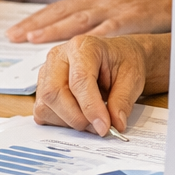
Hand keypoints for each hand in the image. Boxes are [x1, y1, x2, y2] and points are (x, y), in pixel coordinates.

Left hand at [5, 0, 170, 42]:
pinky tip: (76, 45)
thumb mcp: (112, 8)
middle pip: (61, 12)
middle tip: (12, 35)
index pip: (57, 10)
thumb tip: (68, 39)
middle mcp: (98, 1)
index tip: (12, 32)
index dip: (34, 20)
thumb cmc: (142, 6)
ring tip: (33, 38)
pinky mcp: (130, 17)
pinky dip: (90, 37)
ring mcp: (113, 8)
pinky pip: (108, 29)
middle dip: (35, 24)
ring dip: (54, 28)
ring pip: (79, 19)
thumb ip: (92, 20)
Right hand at [33, 33, 170, 135]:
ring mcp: (46, 71)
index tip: (104, 127)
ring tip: (92, 120)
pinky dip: (60, 121)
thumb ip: (122, 101)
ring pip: (46, 105)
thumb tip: (115, 124)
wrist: (117, 58)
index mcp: (82, 47)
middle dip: (77, 117)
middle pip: (54, 93)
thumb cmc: (122, 62)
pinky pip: (43, 112)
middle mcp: (58, 56)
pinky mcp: (42, 87)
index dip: (91, 107)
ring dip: (69, 121)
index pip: (79, 80)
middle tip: (99, 128)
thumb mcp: (132, 78)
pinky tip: (79, 116)